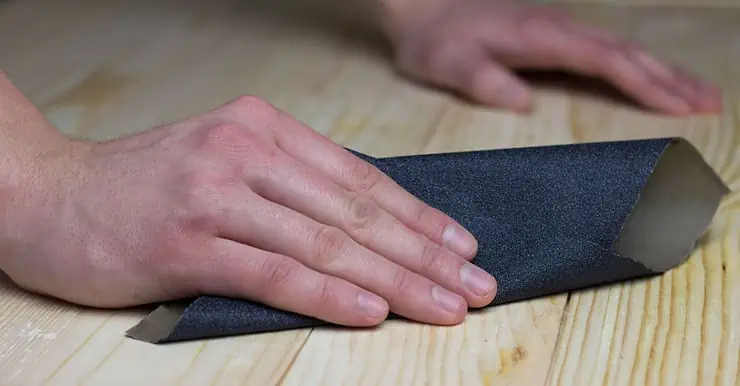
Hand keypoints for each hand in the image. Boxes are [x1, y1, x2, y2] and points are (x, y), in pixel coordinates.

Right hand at [1, 96, 496, 326]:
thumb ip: (290, 183)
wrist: (50, 195)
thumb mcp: (224, 161)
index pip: (360, 177)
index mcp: (262, 127)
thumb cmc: (146, 186)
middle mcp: (245, 151)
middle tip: (475, 284)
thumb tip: (366, 222)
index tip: (463, 246)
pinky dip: (328, 294)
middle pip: (355, 211)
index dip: (419, 215)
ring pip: (325, 242)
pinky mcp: (186, 242)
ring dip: (394, 280)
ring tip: (444, 305)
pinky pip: (274, 272)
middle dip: (424, 254)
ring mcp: (215, 193)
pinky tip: (371, 310)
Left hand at [381, 0, 721, 113]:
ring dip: (664, 70)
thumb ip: (482, 80)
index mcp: (541, 36)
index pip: (605, 60)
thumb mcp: (447, 63)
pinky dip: (639, 65)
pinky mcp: (557, 33)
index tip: (678, 107)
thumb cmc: (435, 40)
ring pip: (625, 48)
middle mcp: (560, 28)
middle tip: (712, 105)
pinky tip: (653, 77)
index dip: (643, 84)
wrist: (424, 8)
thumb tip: (522, 103)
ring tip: (703, 94)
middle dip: (671, 79)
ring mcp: (561, 27)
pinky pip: (609, 49)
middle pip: (628, 52)